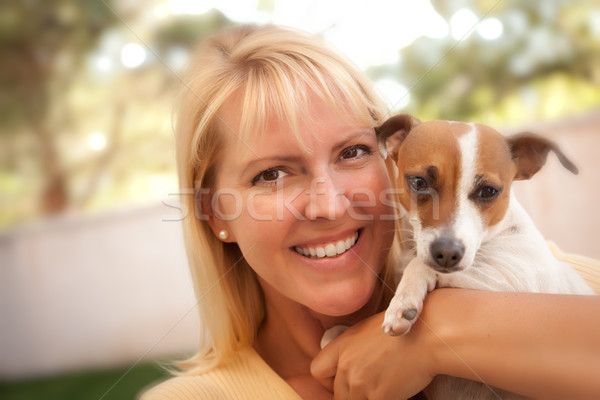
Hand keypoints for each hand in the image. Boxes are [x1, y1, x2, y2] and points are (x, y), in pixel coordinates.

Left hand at [311, 312, 435, 399]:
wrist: (429, 335)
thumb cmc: (406, 329)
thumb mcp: (369, 331)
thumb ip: (353, 349)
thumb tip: (349, 366)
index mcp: (342, 345)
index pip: (318, 371)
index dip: (329, 380)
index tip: (343, 381)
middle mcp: (347, 365)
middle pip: (338, 394)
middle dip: (353, 395)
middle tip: (373, 387)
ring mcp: (361, 383)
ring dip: (369, 399)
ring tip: (386, 387)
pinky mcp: (378, 396)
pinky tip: (396, 392)